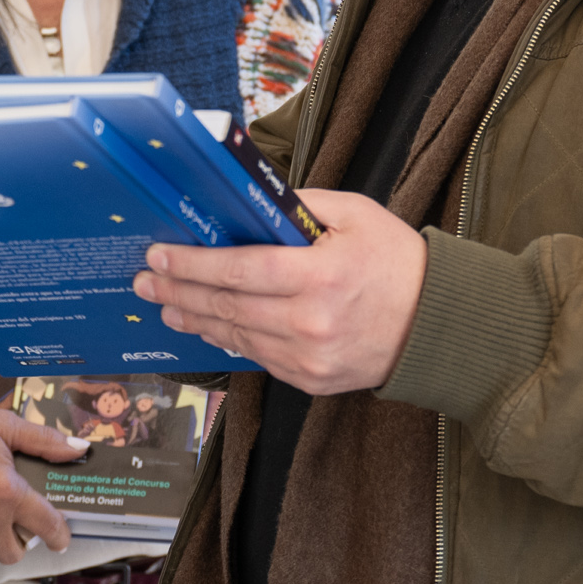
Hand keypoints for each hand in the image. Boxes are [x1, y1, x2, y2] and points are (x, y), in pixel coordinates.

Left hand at [131, 190, 425, 393]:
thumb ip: (298, 206)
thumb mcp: (355, 214)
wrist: (437, 325)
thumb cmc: (396, 262)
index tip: (159, 256)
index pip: (240, 269)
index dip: (192, 265)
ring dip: (194, 320)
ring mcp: (309, 357)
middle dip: (178, 293)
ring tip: (165, 306)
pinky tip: (208, 325)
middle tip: (145, 283)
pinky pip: (257, 357)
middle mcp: (311, 322)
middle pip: (227, 307)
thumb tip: (245, 204)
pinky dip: (228, 339)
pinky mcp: (310, 379)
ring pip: (235, 337)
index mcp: (322, 275)